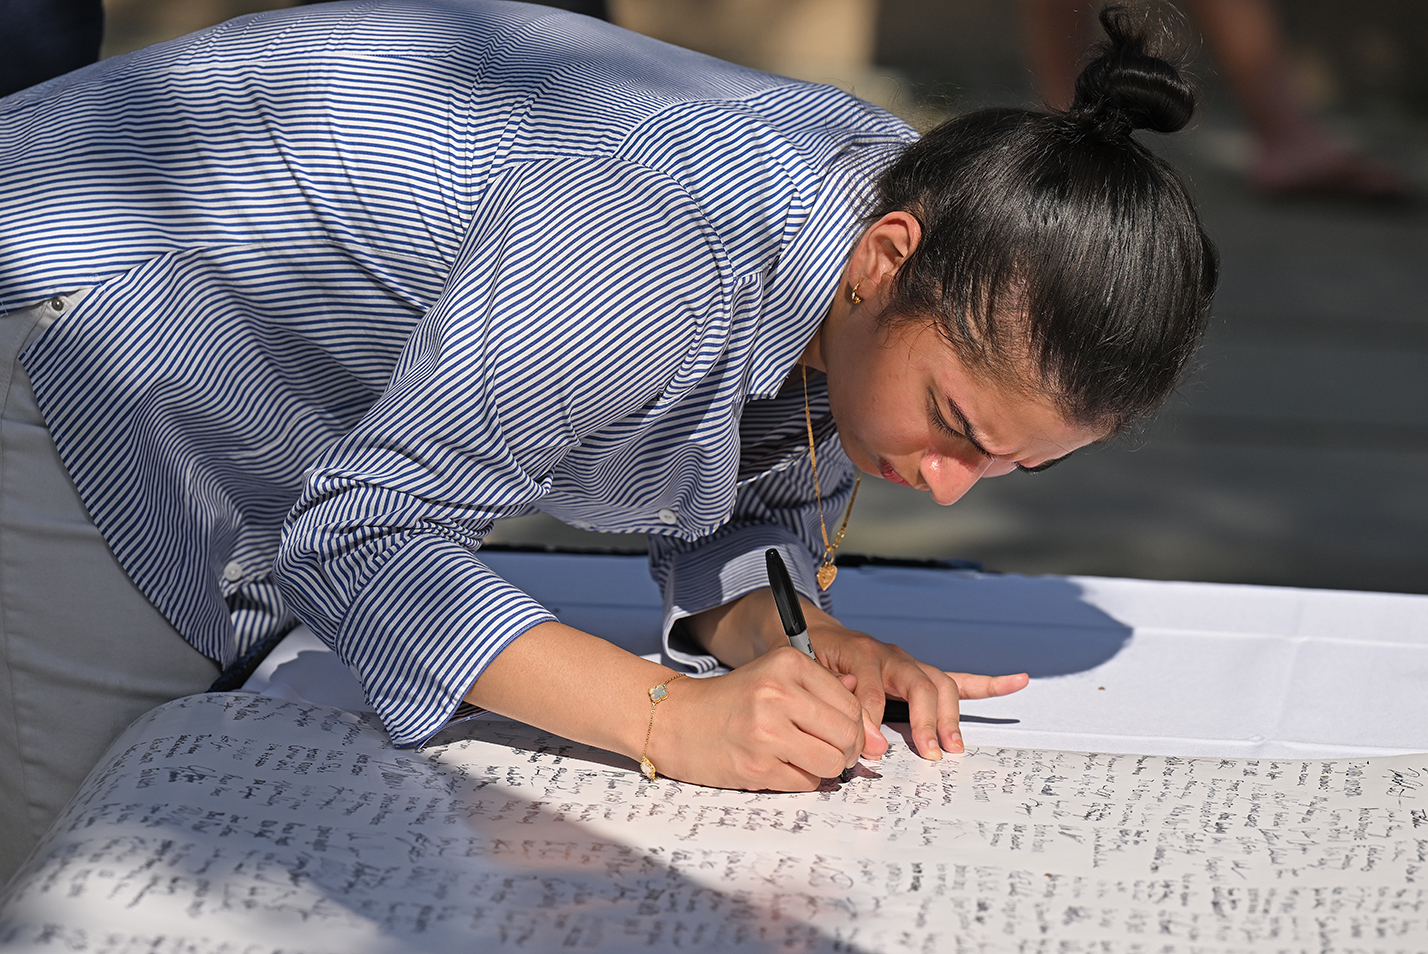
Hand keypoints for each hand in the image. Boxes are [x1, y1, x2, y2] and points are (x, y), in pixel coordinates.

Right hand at [646, 646, 864, 791]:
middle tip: (830, 753)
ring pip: (832, 763)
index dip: (855, 727)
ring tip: (804, 760)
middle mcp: (778, 693)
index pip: (851, 703)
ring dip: (825, 769)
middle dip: (845, 751)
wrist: (674, 720)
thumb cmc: (730, 702)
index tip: (841, 735)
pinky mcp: (757, 766)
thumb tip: (865, 707)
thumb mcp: (774, 677)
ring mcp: (767, 731)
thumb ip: (821, 688)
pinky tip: (780, 767)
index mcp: (787, 664)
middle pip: (847, 735)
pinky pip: (806, 783)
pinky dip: (800, 780)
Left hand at [802, 601, 1027, 760]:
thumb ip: (832, 697)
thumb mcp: (808, 674)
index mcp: (860, 653)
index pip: (873, 689)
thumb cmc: (807, 657)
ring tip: (954, 746)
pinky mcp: (920, 673)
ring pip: (941, 685)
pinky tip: (1017, 681)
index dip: (872, 719)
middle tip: (930, 753)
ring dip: (950, 717)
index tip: (873, 750)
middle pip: (919, 684)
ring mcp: (909, 663)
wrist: (810, 633)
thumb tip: (859, 732)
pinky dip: (989, 683)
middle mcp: (890, 655)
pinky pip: (959, 679)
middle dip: (927, 720)